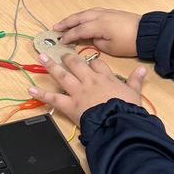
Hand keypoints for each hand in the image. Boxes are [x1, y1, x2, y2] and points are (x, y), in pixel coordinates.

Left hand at [28, 53, 146, 124]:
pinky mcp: (69, 104)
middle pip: (76, 64)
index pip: (97, 64)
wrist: (116, 121)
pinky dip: (40, 94)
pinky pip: (52, 97)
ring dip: (50, 66)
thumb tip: (142, 70)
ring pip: (61, 75)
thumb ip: (136, 80)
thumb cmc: (126, 108)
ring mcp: (77, 91)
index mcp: (105, 77)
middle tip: (61, 52)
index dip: (92, 61)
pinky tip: (30, 89)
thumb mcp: (134, 92)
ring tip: (41, 57)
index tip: (89, 60)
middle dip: (67, 57)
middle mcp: (89, 80)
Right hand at [53, 8, 140, 56]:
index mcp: (99, 25)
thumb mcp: (111, 48)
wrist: (148, 33)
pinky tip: (82, 18)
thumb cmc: (130, 43)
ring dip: (74, 17)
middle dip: (66, 23)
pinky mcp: (112, 12)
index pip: (79, 30)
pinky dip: (84, 14)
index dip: (69, 36)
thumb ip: (97, 42)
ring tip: (65, 22)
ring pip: (85, 12)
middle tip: (55, 27)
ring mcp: (106, 12)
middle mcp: (100, 16)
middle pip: (79, 18)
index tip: (60, 41)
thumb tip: (92, 38)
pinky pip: (92, 11)